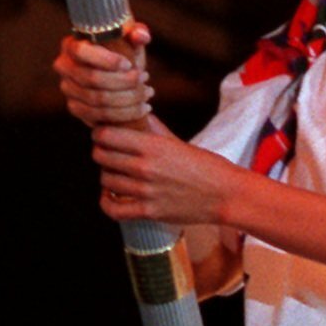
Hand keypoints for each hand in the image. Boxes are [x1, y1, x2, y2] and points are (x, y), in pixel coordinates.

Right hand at [54, 21, 152, 126]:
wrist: (118, 73)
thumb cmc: (123, 50)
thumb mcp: (130, 39)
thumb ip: (137, 32)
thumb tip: (140, 36)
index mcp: (72, 44)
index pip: (81, 52)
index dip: (107, 60)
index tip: (129, 64)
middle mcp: (64, 66)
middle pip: (92, 78)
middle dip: (123, 81)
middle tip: (145, 78)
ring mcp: (67, 88)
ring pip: (97, 100)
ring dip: (127, 99)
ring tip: (147, 93)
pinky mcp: (75, 107)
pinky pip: (97, 116)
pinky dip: (122, 114)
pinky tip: (140, 108)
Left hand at [91, 123, 244, 227]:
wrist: (225, 195)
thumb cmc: (206, 166)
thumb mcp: (178, 142)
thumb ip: (153, 130)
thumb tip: (137, 113)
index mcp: (153, 146)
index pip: (106, 135)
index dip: (100, 134)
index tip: (103, 135)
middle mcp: (145, 168)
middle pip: (101, 156)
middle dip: (101, 152)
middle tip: (107, 152)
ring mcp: (145, 191)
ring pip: (105, 180)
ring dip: (106, 175)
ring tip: (115, 172)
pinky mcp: (148, 212)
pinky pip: (113, 208)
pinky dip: (106, 201)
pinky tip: (111, 194)